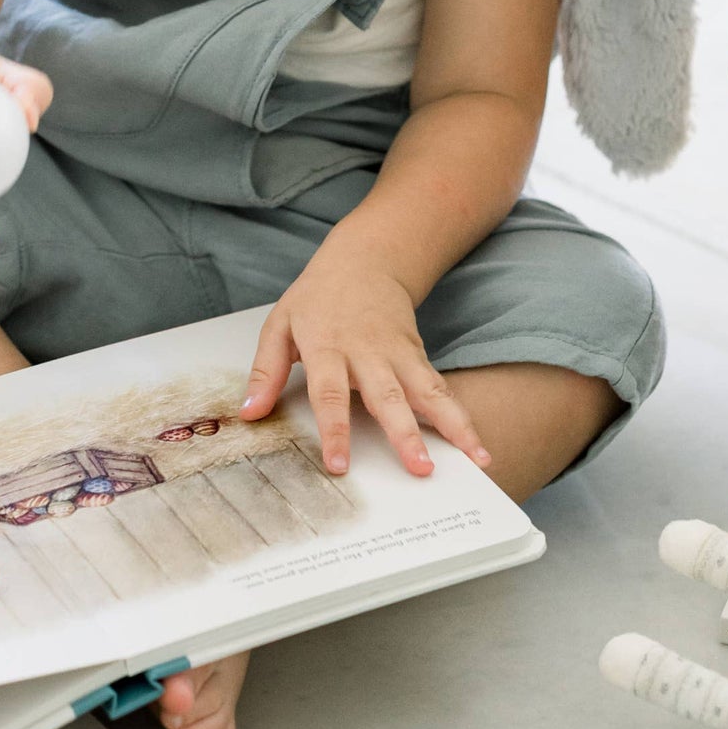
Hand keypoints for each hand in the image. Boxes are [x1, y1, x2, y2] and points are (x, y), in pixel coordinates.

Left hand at [238, 246, 489, 477]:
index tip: (340, 465)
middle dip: (405, 434)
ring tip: (475, 458)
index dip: (334, 430)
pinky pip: (441, 388)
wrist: (365, 259)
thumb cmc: (317, 299)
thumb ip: (265, 371)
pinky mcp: (418, 355)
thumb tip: (249, 412)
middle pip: (388, 397)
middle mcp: (367, 352)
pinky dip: (461, 417)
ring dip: (452, 426)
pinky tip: (477, 446)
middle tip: (419, 469)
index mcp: (326, 347)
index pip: (329, 394)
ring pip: (428, 392)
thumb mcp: (279, 325)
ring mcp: (398, 353)